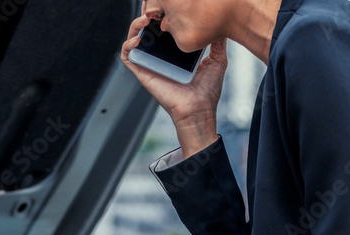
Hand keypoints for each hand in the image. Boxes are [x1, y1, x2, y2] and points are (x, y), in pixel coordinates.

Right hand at [121, 8, 228, 156]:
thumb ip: (218, 43)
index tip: (167, 10)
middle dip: (146, 18)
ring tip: (143, 20)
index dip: (161, 19)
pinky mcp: (142, 73)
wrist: (198, 108)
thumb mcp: (217, 60)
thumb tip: (223, 28)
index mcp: (176, 53)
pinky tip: (137, 39)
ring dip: (134, 28)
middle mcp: (161, 58)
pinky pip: (128, 58)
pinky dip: (127, 46)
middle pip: (146, 32)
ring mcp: (150, 65)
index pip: (163, 31)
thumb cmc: (207, 90)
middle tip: (153, 11)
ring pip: (133, 41)